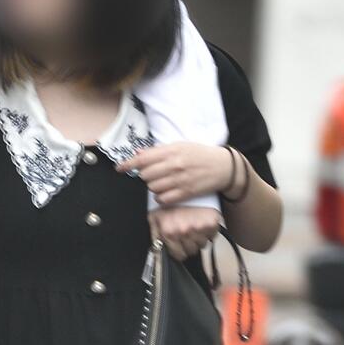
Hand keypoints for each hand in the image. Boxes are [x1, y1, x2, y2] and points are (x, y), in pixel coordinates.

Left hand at [118, 143, 236, 206]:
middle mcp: (175, 164)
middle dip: (144, 176)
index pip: (143, 158)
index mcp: (172, 150)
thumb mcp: (181, 146)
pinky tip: (164, 193)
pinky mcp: (186, 192)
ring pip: (153, 187)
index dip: (128, 164)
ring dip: (152, 187)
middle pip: (146, 175)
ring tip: (160, 182)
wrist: (224, 167)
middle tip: (151, 175)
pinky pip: (164, 199)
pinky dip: (160, 197)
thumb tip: (138, 153)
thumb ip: (159, 150)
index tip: (119, 169)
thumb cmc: (200, 154)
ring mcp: (180, 179)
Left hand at [148, 205, 221, 261]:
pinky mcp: (212, 223)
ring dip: (199, 239)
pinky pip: (212, 236)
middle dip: (189, 244)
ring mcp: (199, 228)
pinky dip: (209, 232)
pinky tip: (202, 223)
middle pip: (191, 251)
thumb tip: (156, 250)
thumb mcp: (154, 218)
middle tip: (186, 233)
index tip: (180, 246)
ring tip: (193, 226)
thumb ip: (155, 236)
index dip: (179, 251)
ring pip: (202, 244)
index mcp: (169, 232)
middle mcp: (184, 232)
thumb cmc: (170, 202)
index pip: (179, 255)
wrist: (184, 185)